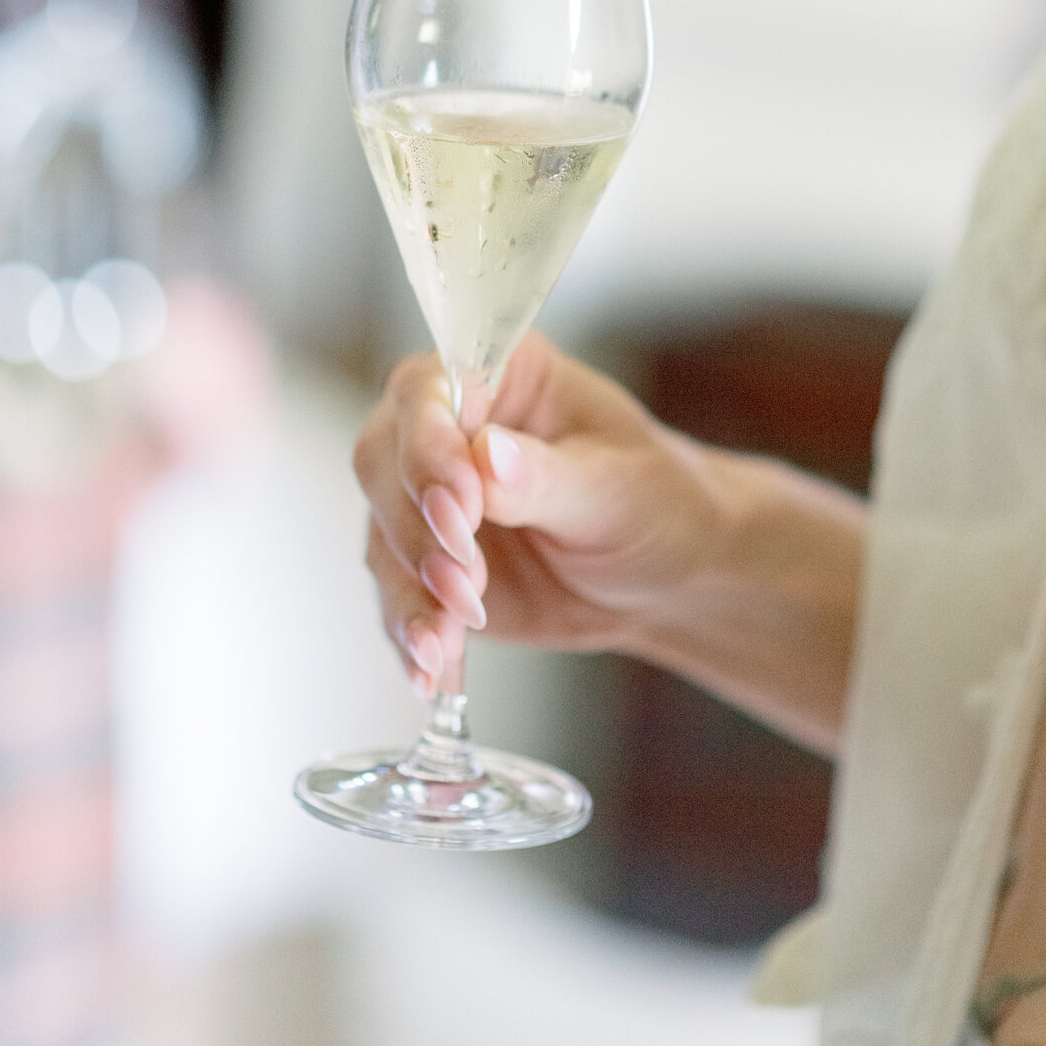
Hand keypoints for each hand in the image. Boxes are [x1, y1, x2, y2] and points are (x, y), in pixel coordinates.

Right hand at [353, 331, 718, 696]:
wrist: (663, 575)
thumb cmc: (655, 503)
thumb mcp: (618, 487)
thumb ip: (549, 475)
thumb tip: (486, 455)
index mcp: (500, 374)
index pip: (429, 391)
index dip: (430, 448)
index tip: (460, 509)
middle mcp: (449, 425)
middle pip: (384, 460)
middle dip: (414, 528)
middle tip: (462, 584)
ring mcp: (428, 495)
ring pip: (381, 533)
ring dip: (410, 591)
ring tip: (446, 641)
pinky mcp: (424, 562)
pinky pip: (396, 594)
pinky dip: (410, 633)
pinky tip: (432, 671)